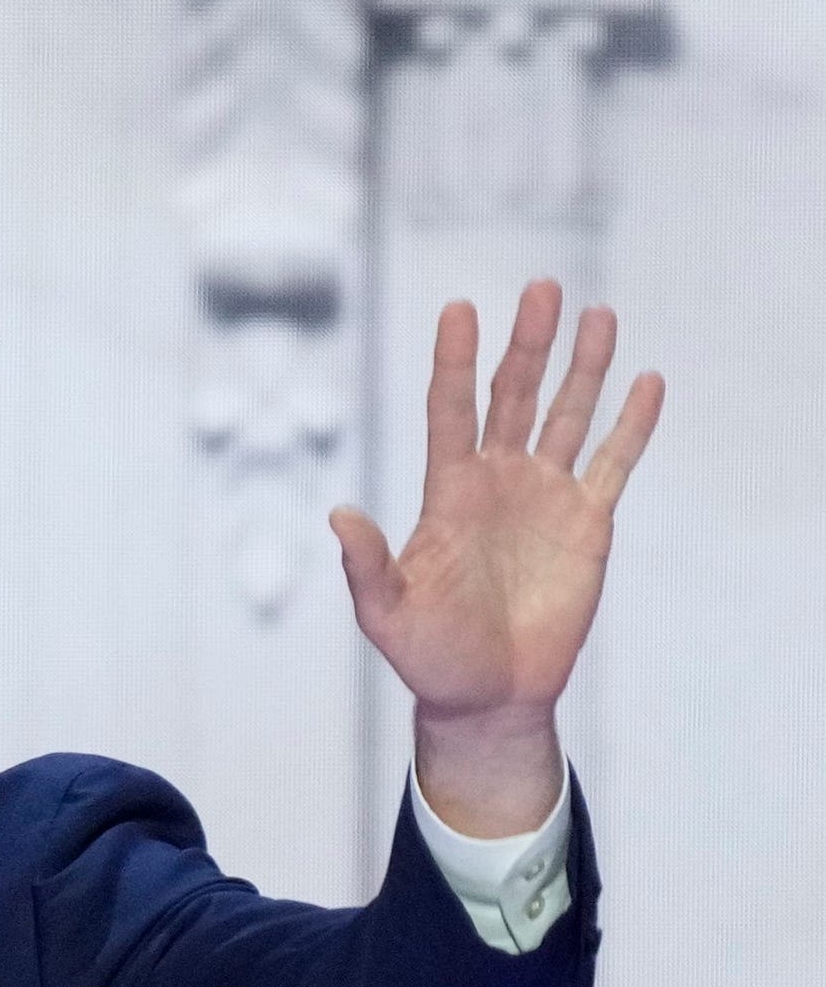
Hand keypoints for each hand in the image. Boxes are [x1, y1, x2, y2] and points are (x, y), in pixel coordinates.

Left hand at [329, 282, 663, 834]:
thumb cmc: (431, 658)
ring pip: (567, 415)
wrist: (488, 697)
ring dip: (583, 367)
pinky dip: (632, 425)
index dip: (455, 361)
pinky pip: (613, 463)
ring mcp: (545, 497)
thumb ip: (367, 566)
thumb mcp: (388, 616)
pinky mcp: (587, 523)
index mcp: (449, 493)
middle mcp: (498, 481)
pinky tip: (647, 382)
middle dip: (528, 344)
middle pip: (514, 395)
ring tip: (598, 315)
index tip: (459, 308)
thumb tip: (339, 515)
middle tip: (542, 289)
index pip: (451, 410)